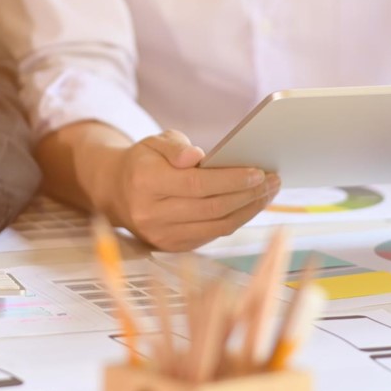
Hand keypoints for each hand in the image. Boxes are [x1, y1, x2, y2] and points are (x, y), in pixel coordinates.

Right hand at [98, 130, 279, 251]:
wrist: (117, 193)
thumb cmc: (143, 162)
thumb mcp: (154, 142)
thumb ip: (175, 146)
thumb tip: (197, 157)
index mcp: (145, 182)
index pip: (196, 184)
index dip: (230, 180)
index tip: (258, 171)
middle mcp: (151, 214)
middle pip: (211, 207)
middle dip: (248, 195)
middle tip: (273, 180)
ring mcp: (161, 235)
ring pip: (216, 226)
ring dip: (248, 210)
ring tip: (269, 192)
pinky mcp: (172, 247)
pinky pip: (212, 235)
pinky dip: (236, 220)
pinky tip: (251, 205)